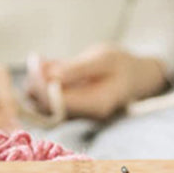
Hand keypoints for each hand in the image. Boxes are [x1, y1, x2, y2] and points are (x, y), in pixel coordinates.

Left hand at [29, 44, 167, 120]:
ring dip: (39, 82)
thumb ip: (77, 68)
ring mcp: (79, 111)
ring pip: (47, 103)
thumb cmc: (123, 64)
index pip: (59, 102)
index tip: (37, 63)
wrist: (136, 75)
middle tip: (36, 60)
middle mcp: (86, 113)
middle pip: (50, 105)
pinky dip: (44, 81)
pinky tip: (45, 64)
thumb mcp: (103, 59)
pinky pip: (51, 96)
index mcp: (96, 105)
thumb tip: (50, 75)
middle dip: (38, 83)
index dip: (43, 85)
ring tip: (39, 61)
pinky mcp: (74, 105)